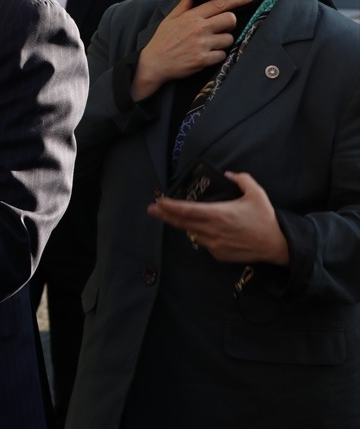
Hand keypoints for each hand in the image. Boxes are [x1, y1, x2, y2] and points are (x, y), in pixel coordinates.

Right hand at [132, 0, 253, 99]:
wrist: (153, 63)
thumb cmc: (162, 40)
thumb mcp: (170, 19)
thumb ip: (183, 4)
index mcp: (191, 17)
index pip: (219, 4)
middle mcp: (198, 28)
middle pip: (230, 19)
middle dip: (229, 24)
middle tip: (220, 29)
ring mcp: (201, 44)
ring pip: (229, 39)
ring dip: (222, 42)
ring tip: (208, 45)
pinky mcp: (203, 59)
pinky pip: (222, 55)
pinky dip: (217, 56)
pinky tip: (205, 56)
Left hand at [148, 172, 289, 264]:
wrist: (276, 245)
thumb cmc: (265, 218)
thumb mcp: (256, 193)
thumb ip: (241, 179)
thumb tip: (228, 173)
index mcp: (218, 214)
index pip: (187, 210)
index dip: (170, 206)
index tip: (158, 202)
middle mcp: (212, 230)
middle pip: (182, 223)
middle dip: (164, 215)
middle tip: (152, 210)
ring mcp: (214, 244)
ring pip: (192, 233)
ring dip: (184, 225)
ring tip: (175, 217)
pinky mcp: (218, 254)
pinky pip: (204, 243)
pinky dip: (202, 235)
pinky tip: (205, 230)